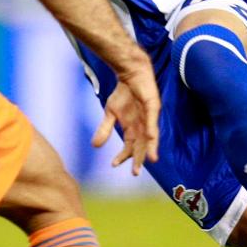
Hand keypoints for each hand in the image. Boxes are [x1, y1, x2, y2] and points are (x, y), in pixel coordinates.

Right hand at [91, 58, 160, 175]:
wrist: (130, 73)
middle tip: (135, 172)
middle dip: (138, 159)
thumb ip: (105, 129)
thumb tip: (95, 146)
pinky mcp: (152, 106)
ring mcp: (148, 117)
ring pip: (150, 136)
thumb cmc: (123, 94)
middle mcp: (142, 126)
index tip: (114, 164)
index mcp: (133, 129)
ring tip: (150, 160)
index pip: (129, 147)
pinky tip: (151, 138)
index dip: (123, 156)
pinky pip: (152, 120)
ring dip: (149, 148)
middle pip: (141, 146)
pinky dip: (151, 129)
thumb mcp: (110, 113)